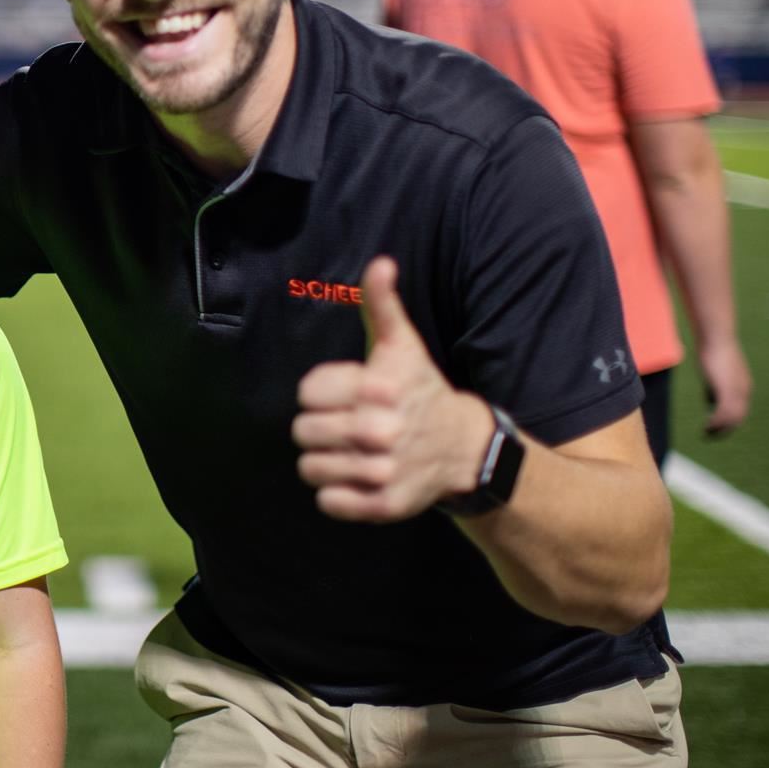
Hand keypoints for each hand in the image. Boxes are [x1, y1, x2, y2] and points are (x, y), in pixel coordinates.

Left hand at [292, 257, 494, 520]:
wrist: (465, 448)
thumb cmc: (420, 390)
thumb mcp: (402, 345)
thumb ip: (383, 305)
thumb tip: (380, 262)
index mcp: (379, 388)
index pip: (306, 394)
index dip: (316, 395)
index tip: (339, 396)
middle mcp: (383, 429)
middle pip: (303, 432)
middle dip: (315, 428)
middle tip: (339, 427)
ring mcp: (385, 470)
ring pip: (310, 469)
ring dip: (322, 462)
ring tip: (344, 453)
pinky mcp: (385, 504)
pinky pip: (329, 502)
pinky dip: (335, 494)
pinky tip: (355, 478)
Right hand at [697, 335, 751, 436]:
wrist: (716, 339)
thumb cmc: (713, 350)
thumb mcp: (716, 373)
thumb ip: (715, 387)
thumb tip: (710, 401)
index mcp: (743, 386)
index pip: (739, 410)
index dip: (728, 421)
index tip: (715, 427)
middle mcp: (744, 391)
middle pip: (738, 417)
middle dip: (725, 429)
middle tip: (710, 435)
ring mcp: (737, 391)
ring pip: (732, 418)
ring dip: (720, 429)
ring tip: (706, 433)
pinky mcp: (727, 391)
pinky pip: (724, 413)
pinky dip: (716, 423)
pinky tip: (706, 426)